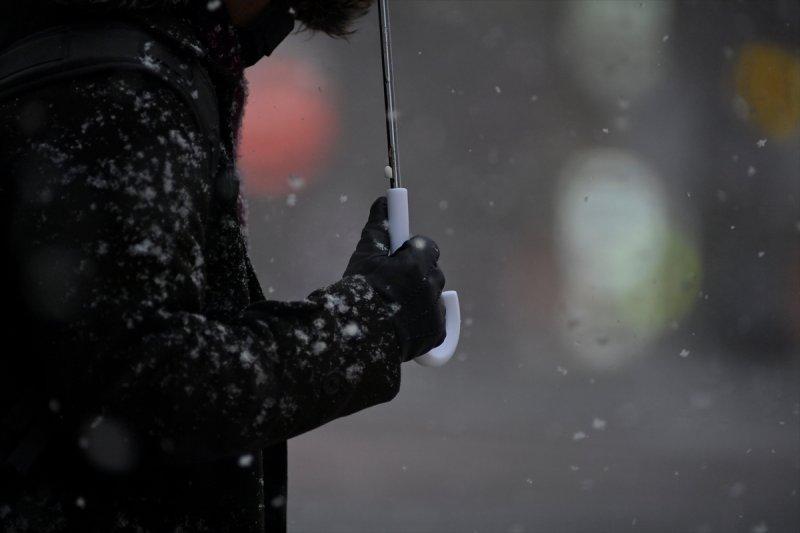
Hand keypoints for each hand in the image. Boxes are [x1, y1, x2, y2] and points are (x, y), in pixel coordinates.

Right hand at [344, 197, 445, 360]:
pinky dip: (423, 321)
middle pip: (431, 272)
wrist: (358, 336)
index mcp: (418, 263)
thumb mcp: (365, 255)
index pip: (427, 247)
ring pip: (433, 297)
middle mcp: (433, 285)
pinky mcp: (436, 334)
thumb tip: (384, 201)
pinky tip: (402, 324)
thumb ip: (379, 227)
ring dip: (419, 298)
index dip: (411, 252)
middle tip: (392, 285)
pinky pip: (435, 321)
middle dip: (416, 275)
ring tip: (393, 308)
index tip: (397, 259)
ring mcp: (436, 311)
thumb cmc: (360, 291)